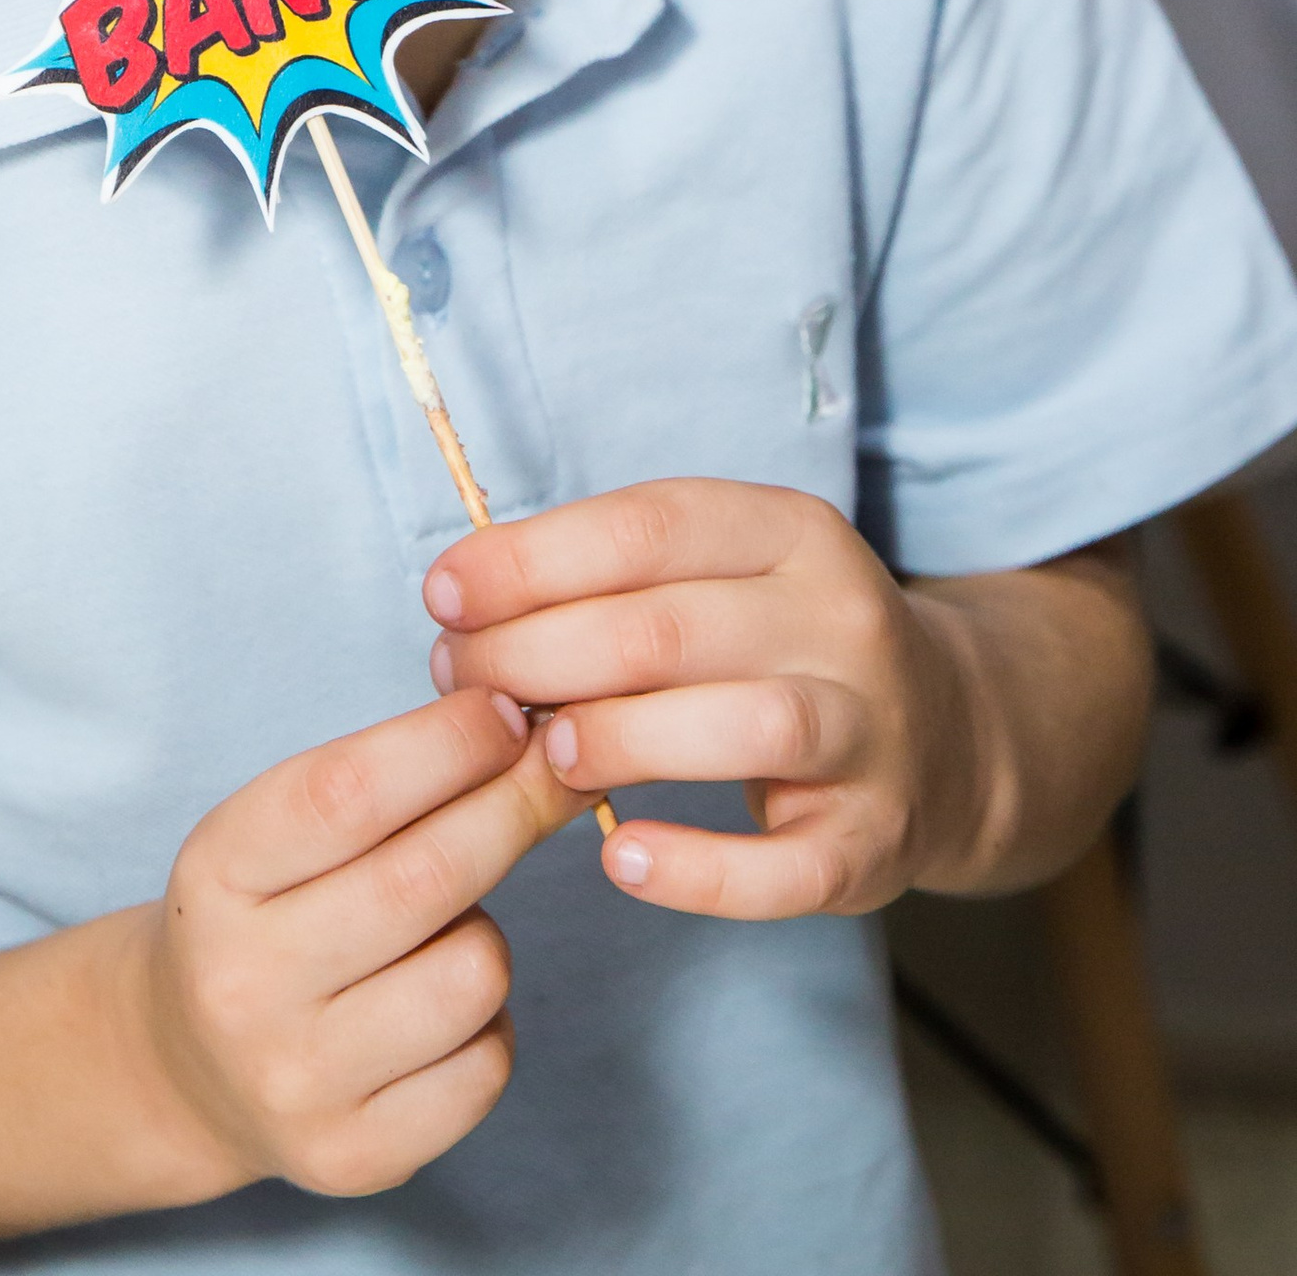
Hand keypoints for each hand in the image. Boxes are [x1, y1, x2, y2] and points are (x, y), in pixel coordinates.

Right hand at [130, 687, 579, 1198]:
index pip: (347, 793)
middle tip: (552, 772)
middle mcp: (245, 983)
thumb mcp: (278, 830)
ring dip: (487, 930)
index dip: (447, 743)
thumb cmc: (261, 914)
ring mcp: (299, 1080)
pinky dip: (488, 1020)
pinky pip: (487, 1065)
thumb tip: (532, 735)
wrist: (185, 1064)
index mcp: (217, 876)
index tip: (507, 715)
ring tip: (446, 926)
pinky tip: (440, 1004)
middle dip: (510, 807)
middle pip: (425, 877)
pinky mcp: (355, 1157)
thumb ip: (383, 783)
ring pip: (474, 973)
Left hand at [425, 481, 996, 921]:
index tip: (445, 593)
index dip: (534, 560)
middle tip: (462, 681)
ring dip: (623, 738)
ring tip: (546, 752)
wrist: (951, 739)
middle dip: (539, 652)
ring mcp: (870, 733)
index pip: (648, 527)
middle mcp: (841, 619)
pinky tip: (623, 858)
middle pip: (670, 626)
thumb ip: (612, 581)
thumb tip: (464, 602)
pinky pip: (786, 867)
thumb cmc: (780, 645)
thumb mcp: (721, 575)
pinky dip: (699, 869)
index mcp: (791, 531)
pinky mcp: (875, 841)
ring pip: (742, 726)